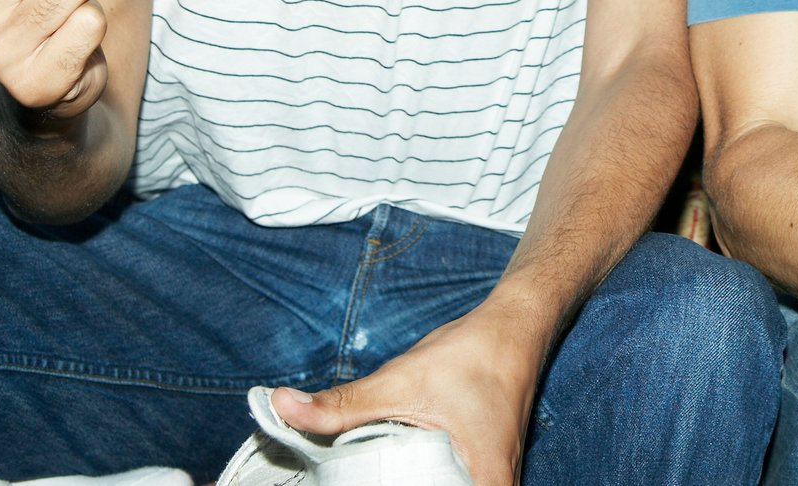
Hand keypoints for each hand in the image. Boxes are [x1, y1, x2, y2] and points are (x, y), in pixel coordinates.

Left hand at [271, 306, 542, 485]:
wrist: (515, 327)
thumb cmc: (472, 356)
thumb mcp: (401, 382)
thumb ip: (342, 405)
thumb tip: (282, 407)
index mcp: (484, 484)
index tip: (371, 482)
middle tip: (357, 477)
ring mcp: (493, 481)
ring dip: (404, 482)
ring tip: (369, 473)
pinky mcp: (485, 469)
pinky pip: (451, 485)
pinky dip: (420, 479)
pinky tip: (390, 470)